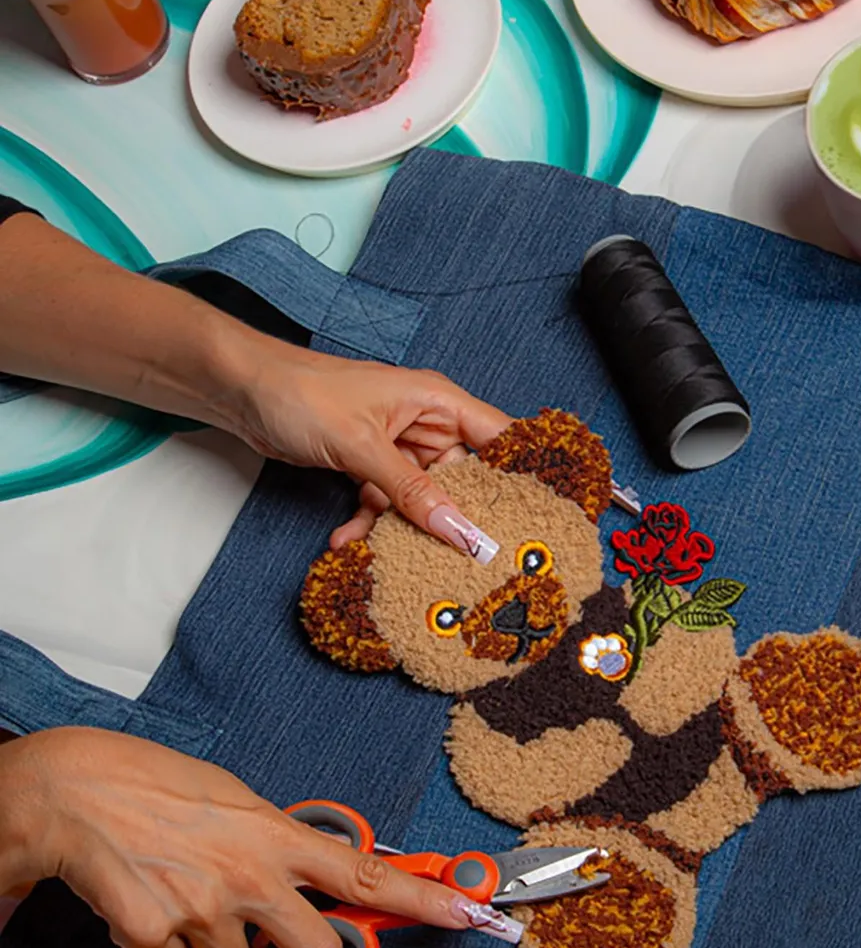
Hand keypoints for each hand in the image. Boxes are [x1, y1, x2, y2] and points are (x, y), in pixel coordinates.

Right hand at [0, 728, 488, 947]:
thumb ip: (279, 845)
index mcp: (277, 837)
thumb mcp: (236, 802)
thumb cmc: (154, 788)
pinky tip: (143, 903)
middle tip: (262, 925)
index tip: (472, 915)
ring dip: (210, 943)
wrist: (73, 791)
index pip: (366, 877)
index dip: (425, 902)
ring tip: (179, 890)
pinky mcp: (155, 936)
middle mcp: (251, 876)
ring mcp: (204, 909)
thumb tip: (315, 881)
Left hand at [233, 346, 509, 549]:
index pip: (499, 437)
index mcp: (436, 401)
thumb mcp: (361, 446)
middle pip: (462, 478)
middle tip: (460, 556)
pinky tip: (346, 539)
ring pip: (420, 499)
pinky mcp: (370, 464)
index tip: (532, 518)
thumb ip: (411, 491)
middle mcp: (424, 423)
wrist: (241, 391)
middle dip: (454, 516)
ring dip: (399, 526)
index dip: (519, 474)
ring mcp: (396, 447)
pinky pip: (385, 502)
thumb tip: (458, 529)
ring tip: (384, 552)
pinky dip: (368, 522)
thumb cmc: (301, 393)